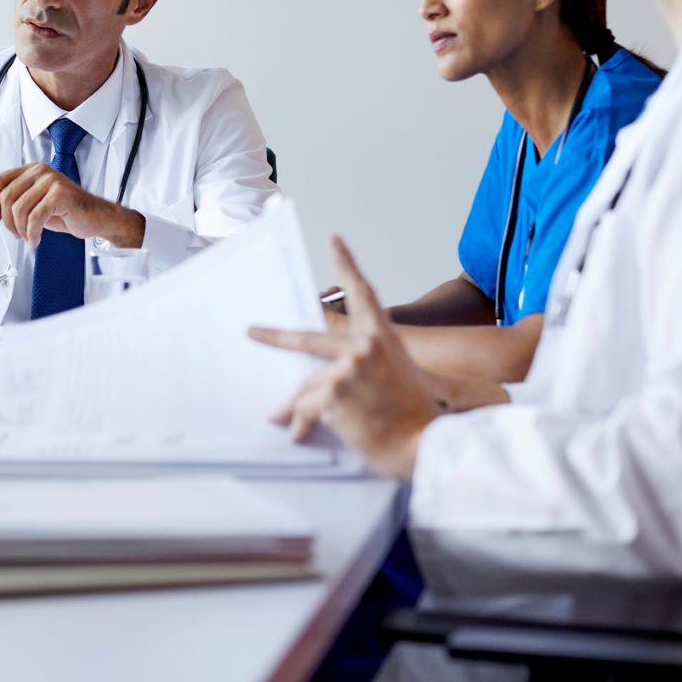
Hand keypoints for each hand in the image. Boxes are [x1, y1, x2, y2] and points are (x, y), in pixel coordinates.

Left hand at [0, 162, 144, 247]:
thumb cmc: (66, 211)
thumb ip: (17, 199)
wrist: (95, 218)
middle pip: (7, 197)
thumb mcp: (35, 202)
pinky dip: (32, 233)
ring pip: (19, 209)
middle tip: (16, 233)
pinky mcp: (60, 194)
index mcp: (31, 169)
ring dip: (21, 230)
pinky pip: (35, 218)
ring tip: (28, 237)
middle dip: (8, 221)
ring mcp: (51, 181)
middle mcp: (40, 171)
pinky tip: (36, 240)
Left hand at [249, 237, 442, 478]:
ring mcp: (348, 367)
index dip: (347, 264)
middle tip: (252, 331)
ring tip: (286, 422)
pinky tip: (298, 434)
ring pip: (307, 388)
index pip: (362, 293)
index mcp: (383, 337)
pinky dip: (300, 424)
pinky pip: (306, 409)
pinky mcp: (334, 392)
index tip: (333, 240)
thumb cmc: (417, 413)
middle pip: (308, 339)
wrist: (429, 441)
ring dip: (297, 409)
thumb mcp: (397, 376)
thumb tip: (321, 384)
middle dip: (274, 337)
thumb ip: (359, 368)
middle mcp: (364, 346)